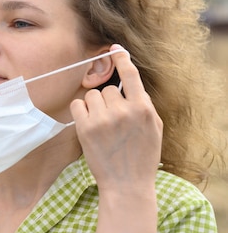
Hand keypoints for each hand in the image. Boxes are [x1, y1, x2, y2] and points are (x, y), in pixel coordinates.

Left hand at [70, 45, 162, 193]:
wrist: (127, 184)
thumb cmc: (141, 157)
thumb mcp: (154, 129)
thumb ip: (143, 105)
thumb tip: (130, 87)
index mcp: (143, 109)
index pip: (131, 76)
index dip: (122, 59)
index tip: (115, 48)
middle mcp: (124, 111)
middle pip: (107, 89)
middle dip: (107, 102)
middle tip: (113, 122)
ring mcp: (103, 119)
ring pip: (91, 96)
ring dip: (93, 107)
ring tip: (101, 126)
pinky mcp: (86, 128)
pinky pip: (77, 105)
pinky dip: (80, 112)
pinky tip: (87, 124)